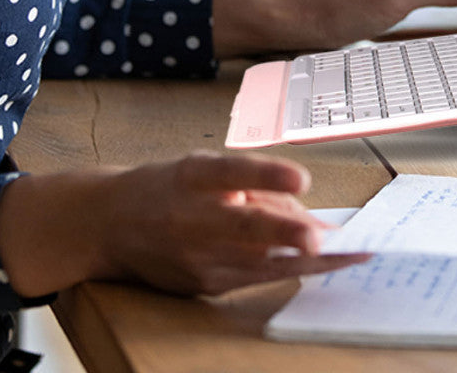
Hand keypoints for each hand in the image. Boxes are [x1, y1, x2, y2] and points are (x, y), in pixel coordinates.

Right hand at [0, 153, 367, 297]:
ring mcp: (196, 258)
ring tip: (348, 255)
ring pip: (258, 262)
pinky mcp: (202, 286)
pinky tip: (318, 263)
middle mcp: (191, 217)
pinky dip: (288, 269)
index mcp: (191, 176)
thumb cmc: (164, 189)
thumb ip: (250, 185)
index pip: (231, 172)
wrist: (108, 225)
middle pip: (245, 228)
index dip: (266, 174)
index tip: (301, 177)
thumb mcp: (201, 169)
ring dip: (306, 260)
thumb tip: (306, 214)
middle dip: (288, 235)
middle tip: (325, 238)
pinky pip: (253, 277)